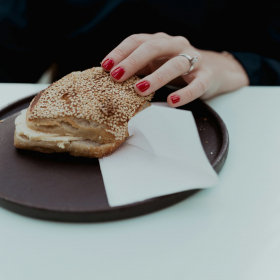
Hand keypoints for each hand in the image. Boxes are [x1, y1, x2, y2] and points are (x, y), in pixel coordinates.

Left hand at [101, 33, 248, 106]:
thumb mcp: (155, 64)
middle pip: (154, 47)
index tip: (105, 66)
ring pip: (175, 64)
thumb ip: (138, 67)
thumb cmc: (176, 69)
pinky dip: (185, 93)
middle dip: (133, 61)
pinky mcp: (207, 76)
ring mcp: (194, 60)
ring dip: (156, 77)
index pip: (138, 40)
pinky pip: (197, 85)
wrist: (213, 71)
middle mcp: (177, 46)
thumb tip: (111, 76)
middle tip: (117, 76)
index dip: (120, 52)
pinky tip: (171, 102)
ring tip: (140, 90)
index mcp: (161, 42)